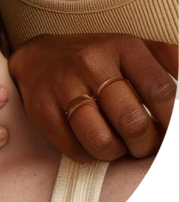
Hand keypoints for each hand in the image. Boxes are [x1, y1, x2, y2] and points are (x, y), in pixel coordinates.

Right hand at [9, 33, 176, 163]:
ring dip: (115, 152)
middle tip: (142, 144)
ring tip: (115, 142)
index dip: (170, 120)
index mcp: (120, 46)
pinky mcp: (42, 108)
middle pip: (133, 122)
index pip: (159, 90)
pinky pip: (75, 151)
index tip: (167, 130)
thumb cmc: (94, 59)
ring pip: (103, 142)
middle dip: (144, 144)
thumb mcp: (127, 48)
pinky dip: (87, 155)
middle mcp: (92, 62)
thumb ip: (161, 56)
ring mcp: (64, 85)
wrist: (37, 58)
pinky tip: (88, 139)